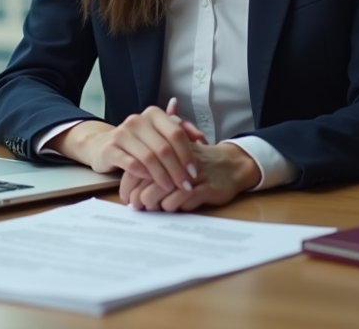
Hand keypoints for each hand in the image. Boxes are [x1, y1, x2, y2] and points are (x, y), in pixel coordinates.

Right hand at [46, 98, 205, 193]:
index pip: (176, 133)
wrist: (104, 145)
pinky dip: (144, 175)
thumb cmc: (139, 142)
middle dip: (177, 169)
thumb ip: (181, 133)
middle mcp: (137, 120)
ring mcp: (122, 133)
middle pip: (164, 147)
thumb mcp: (160, 134)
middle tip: (185, 185)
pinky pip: (131, 164)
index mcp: (153, 114)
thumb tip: (202, 139)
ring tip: (170, 188)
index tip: (194, 172)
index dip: (187, 154)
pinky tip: (150, 184)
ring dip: (162, 176)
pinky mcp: (110, 148)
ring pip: (148, 157)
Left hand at [120, 141, 259, 212]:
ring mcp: (194, 174)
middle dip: (140, 197)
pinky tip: (175, 207)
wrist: (231, 164)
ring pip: (165, 191)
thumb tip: (131, 192)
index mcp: (168, 151)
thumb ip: (154, 170)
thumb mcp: (175, 161)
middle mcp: (180, 161)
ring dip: (156, 203)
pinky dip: (176, 205)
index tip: (126, 198)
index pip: (140, 167)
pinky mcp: (208, 187)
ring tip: (155, 207)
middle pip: (149, 180)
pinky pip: (185, 199)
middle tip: (139, 206)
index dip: (129, 185)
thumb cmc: (197, 166)